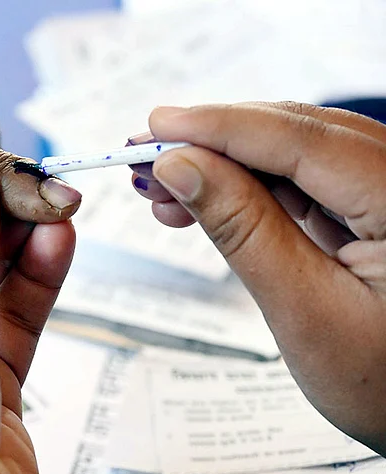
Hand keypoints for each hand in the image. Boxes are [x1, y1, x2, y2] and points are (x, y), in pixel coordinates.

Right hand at [133, 102, 385, 454]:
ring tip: (164, 187)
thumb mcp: (304, 311)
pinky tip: (202, 198)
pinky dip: (248, 188)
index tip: (156, 126)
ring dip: (224, 165)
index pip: (304, 141)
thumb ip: (243, 230)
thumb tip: (180, 167)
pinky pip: (303, 181)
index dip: (221, 127)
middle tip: (145, 155)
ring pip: (295, 154)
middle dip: (214, 142)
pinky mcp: (372, 209)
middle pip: (298, 135)